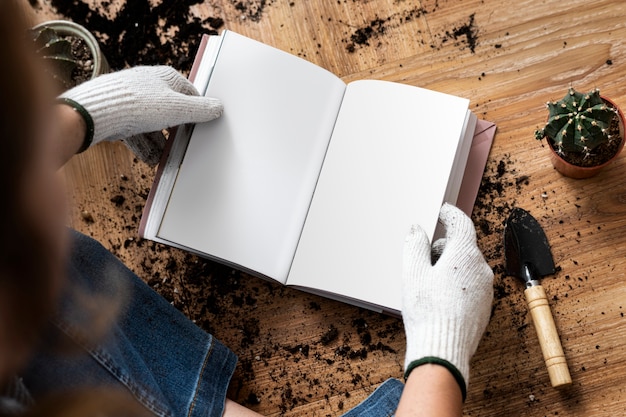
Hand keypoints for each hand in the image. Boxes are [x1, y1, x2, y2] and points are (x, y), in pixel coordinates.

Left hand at [59, 66, 222, 161]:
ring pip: (153, 125)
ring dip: (160, 143)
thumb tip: (218, 107)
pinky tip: (150, 159)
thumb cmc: (136, 104)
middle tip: (184, 145)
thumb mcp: (178, 109)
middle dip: (176, 132)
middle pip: (171, 112)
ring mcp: (133, 100)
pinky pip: (137, 132)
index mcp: (165, 77)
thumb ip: (200, 110)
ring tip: (166, 158)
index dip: (197, 111)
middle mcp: (149, 86)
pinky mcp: (119, 115)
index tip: (202, 125)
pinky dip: (145, 146)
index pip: (190, 93)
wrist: (96, 113)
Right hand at [402, 203, 492, 400]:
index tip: (444, 211)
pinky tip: (440, 298)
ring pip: (467, 268)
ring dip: (450, 267)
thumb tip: (417, 230)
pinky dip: (457, 284)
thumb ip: (415, 245)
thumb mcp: (413, 273)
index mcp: (465, 255)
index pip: (462, 224)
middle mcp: (480, 270)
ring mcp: (485, 290)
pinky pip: (470, 286)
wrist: (443, 350)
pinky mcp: (484, 307)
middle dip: (445, 247)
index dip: (451, 215)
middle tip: (424, 257)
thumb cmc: (428, 311)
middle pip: (463, 247)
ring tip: (429, 282)